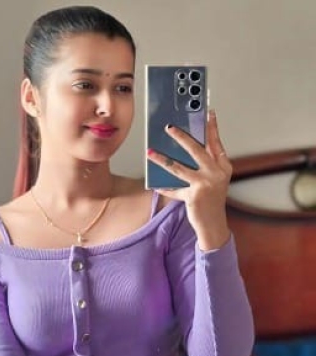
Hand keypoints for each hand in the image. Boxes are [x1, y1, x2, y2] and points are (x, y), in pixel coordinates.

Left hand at [147, 109, 231, 250]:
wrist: (214, 225)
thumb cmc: (212, 201)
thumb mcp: (214, 180)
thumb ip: (205, 165)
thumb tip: (184, 150)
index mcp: (223, 167)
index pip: (216, 143)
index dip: (212, 127)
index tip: (208, 112)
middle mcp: (216, 173)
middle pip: (196, 150)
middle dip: (181, 136)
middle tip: (169, 127)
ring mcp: (205, 184)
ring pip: (179, 167)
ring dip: (162, 159)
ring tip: (150, 152)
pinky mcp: (194, 196)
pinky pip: (174, 189)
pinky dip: (164, 188)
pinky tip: (155, 184)